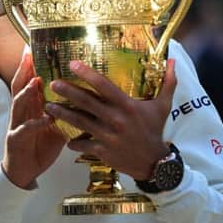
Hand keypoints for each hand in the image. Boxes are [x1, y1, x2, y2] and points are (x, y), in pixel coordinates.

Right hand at [1, 51, 66, 188]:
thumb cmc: (39, 147)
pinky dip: (36, 123)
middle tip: (29, 55)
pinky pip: (25, 129)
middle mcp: (21, 112)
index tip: (36, 50)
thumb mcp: (55, 127)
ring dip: (27, 92)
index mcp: (30, 107)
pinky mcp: (16, 140)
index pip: (30, 82)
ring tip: (36, 81)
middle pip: (19, 86)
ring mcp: (16, 124)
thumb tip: (88, 101)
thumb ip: (65, 112)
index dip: (32, 66)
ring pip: (18, 104)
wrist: (23, 172)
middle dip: (24, 70)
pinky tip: (46, 118)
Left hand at [45, 59, 176, 180]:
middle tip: (52, 84)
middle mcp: (115, 119)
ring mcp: (108, 136)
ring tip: (48, 106)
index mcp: (127, 106)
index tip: (72, 64)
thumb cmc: (155, 130)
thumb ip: (168, 82)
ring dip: (63, 114)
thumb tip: (173, 60)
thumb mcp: (163, 106)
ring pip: (80, 122)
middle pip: (87, 102)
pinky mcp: (103, 151)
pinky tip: (63, 136)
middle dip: (68, 92)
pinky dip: (72, 142)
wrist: (155, 163)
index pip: (104, 86)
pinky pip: (83, 145)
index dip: (87, 74)